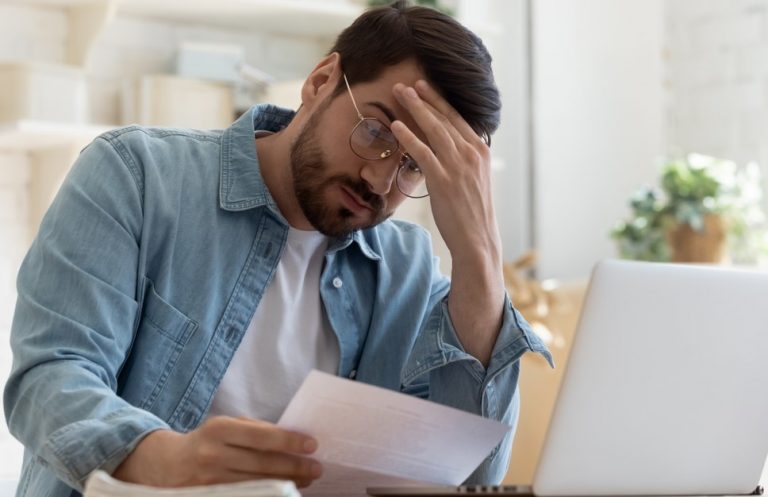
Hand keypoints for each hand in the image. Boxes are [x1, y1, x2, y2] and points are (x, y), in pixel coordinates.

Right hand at [113, 416, 321, 487]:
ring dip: (286, 484)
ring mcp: (209, 482)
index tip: (312, 445)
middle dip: (294, 467)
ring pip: (257, 485)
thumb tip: (290, 437)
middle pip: (262, 464)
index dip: (289, 441)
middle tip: (317, 468)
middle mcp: (213, 456)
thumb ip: (254, 430)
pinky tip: (282, 493)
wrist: (162, 466)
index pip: (261, 437)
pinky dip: (266, 495)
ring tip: (307, 481)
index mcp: (219, 430)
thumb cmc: (205, 442)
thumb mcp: (224, 426)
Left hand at [391, 80, 504, 365]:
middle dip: (424, 98)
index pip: (458, 118)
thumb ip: (462, 160)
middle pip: (445, 118)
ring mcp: (458, 167)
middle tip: (406, 83)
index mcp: (480, 151)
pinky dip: (409, 137)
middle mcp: (472, 154)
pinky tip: (396, 126)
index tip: (424, 86)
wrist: (478, 241)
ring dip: (415, 109)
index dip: (439, 101)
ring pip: (434, 129)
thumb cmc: (472, 214)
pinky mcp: (444, 181)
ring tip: (399, 94)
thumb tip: (447, 148)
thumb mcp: (473, 180)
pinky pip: (424, 153)